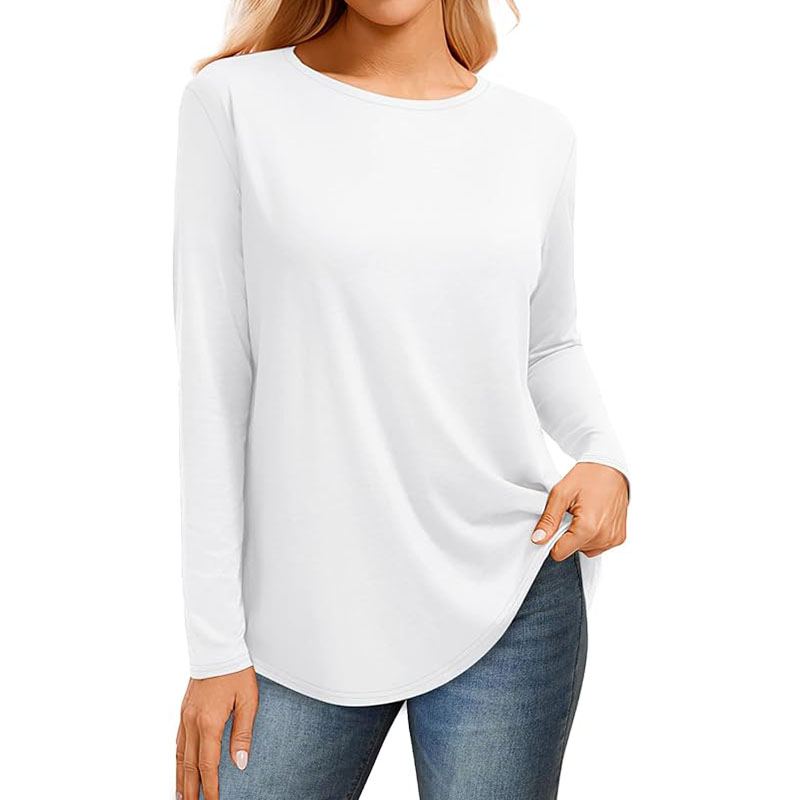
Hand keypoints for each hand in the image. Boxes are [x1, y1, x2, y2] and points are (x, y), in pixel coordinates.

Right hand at [176, 667, 257, 799]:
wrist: (217, 648)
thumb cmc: (236, 672)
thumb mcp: (248, 701)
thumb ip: (243, 734)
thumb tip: (240, 763)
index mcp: (209, 722)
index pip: (208, 765)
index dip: (211, 787)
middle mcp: (192, 723)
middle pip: (189, 766)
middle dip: (191, 791)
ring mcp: (184, 717)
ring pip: (179, 757)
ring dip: (180, 779)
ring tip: (182, 798)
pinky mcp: (183, 711)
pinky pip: (177, 742)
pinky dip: (177, 761)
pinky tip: (180, 768)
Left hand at [531, 462, 628, 559]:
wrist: (611, 468)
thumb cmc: (588, 476)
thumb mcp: (561, 493)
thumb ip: (548, 519)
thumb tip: (538, 539)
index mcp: (588, 528)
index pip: (560, 553)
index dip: (553, 539)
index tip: (556, 523)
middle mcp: (604, 537)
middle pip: (572, 551)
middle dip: (567, 535)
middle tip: (572, 513)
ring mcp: (614, 539)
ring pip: (585, 550)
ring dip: (580, 536)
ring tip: (583, 514)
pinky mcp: (620, 538)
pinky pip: (598, 546)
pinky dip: (592, 536)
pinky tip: (593, 518)